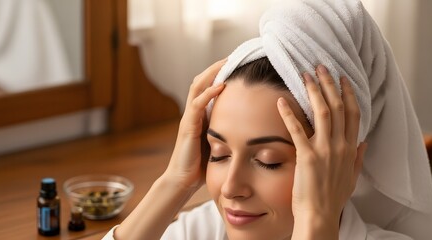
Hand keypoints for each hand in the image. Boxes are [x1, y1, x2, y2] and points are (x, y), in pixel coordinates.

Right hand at [164, 59, 225, 191]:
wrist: (184, 180)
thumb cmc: (202, 163)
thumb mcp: (217, 141)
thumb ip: (226, 129)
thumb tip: (247, 123)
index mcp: (200, 113)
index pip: (208, 86)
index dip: (220, 73)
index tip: (236, 63)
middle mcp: (193, 112)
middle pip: (201, 80)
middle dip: (216, 67)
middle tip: (233, 56)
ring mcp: (189, 117)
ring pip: (197, 87)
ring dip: (212, 73)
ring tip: (227, 62)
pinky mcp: (188, 126)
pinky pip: (197, 105)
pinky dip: (209, 93)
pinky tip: (222, 85)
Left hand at [277, 65, 366, 222]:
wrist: (320, 215)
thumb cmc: (333, 197)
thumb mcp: (352, 177)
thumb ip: (358, 158)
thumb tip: (364, 142)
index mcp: (350, 148)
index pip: (353, 113)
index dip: (348, 93)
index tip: (342, 77)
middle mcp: (340, 145)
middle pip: (338, 106)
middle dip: (329, 84)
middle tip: (320, 66)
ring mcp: (324, 149)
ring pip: (322, 112)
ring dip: (313, 91)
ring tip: (305, 75)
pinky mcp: (307, 156)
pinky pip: (297, 129)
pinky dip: (289, 113)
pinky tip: (281, 100)